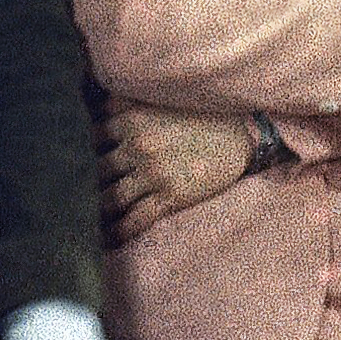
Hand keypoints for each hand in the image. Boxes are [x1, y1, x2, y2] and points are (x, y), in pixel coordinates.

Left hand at [99, 100, 247, 242]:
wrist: (246, 133)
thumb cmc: (205, 113)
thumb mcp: (163, 98)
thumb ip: (129, 101)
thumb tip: (94, 98)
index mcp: (134, 116)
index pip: (96, 135)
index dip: (98, 146)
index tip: (100, 156)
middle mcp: (139, 143)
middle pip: (101, 169)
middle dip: (101, 180)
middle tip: (104, 190)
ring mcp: (154, 171)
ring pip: (111, 198)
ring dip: (104, 211)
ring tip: (101, 220)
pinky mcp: (171, 195)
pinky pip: (134, 219)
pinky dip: (118, 233)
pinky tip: (109, 241)